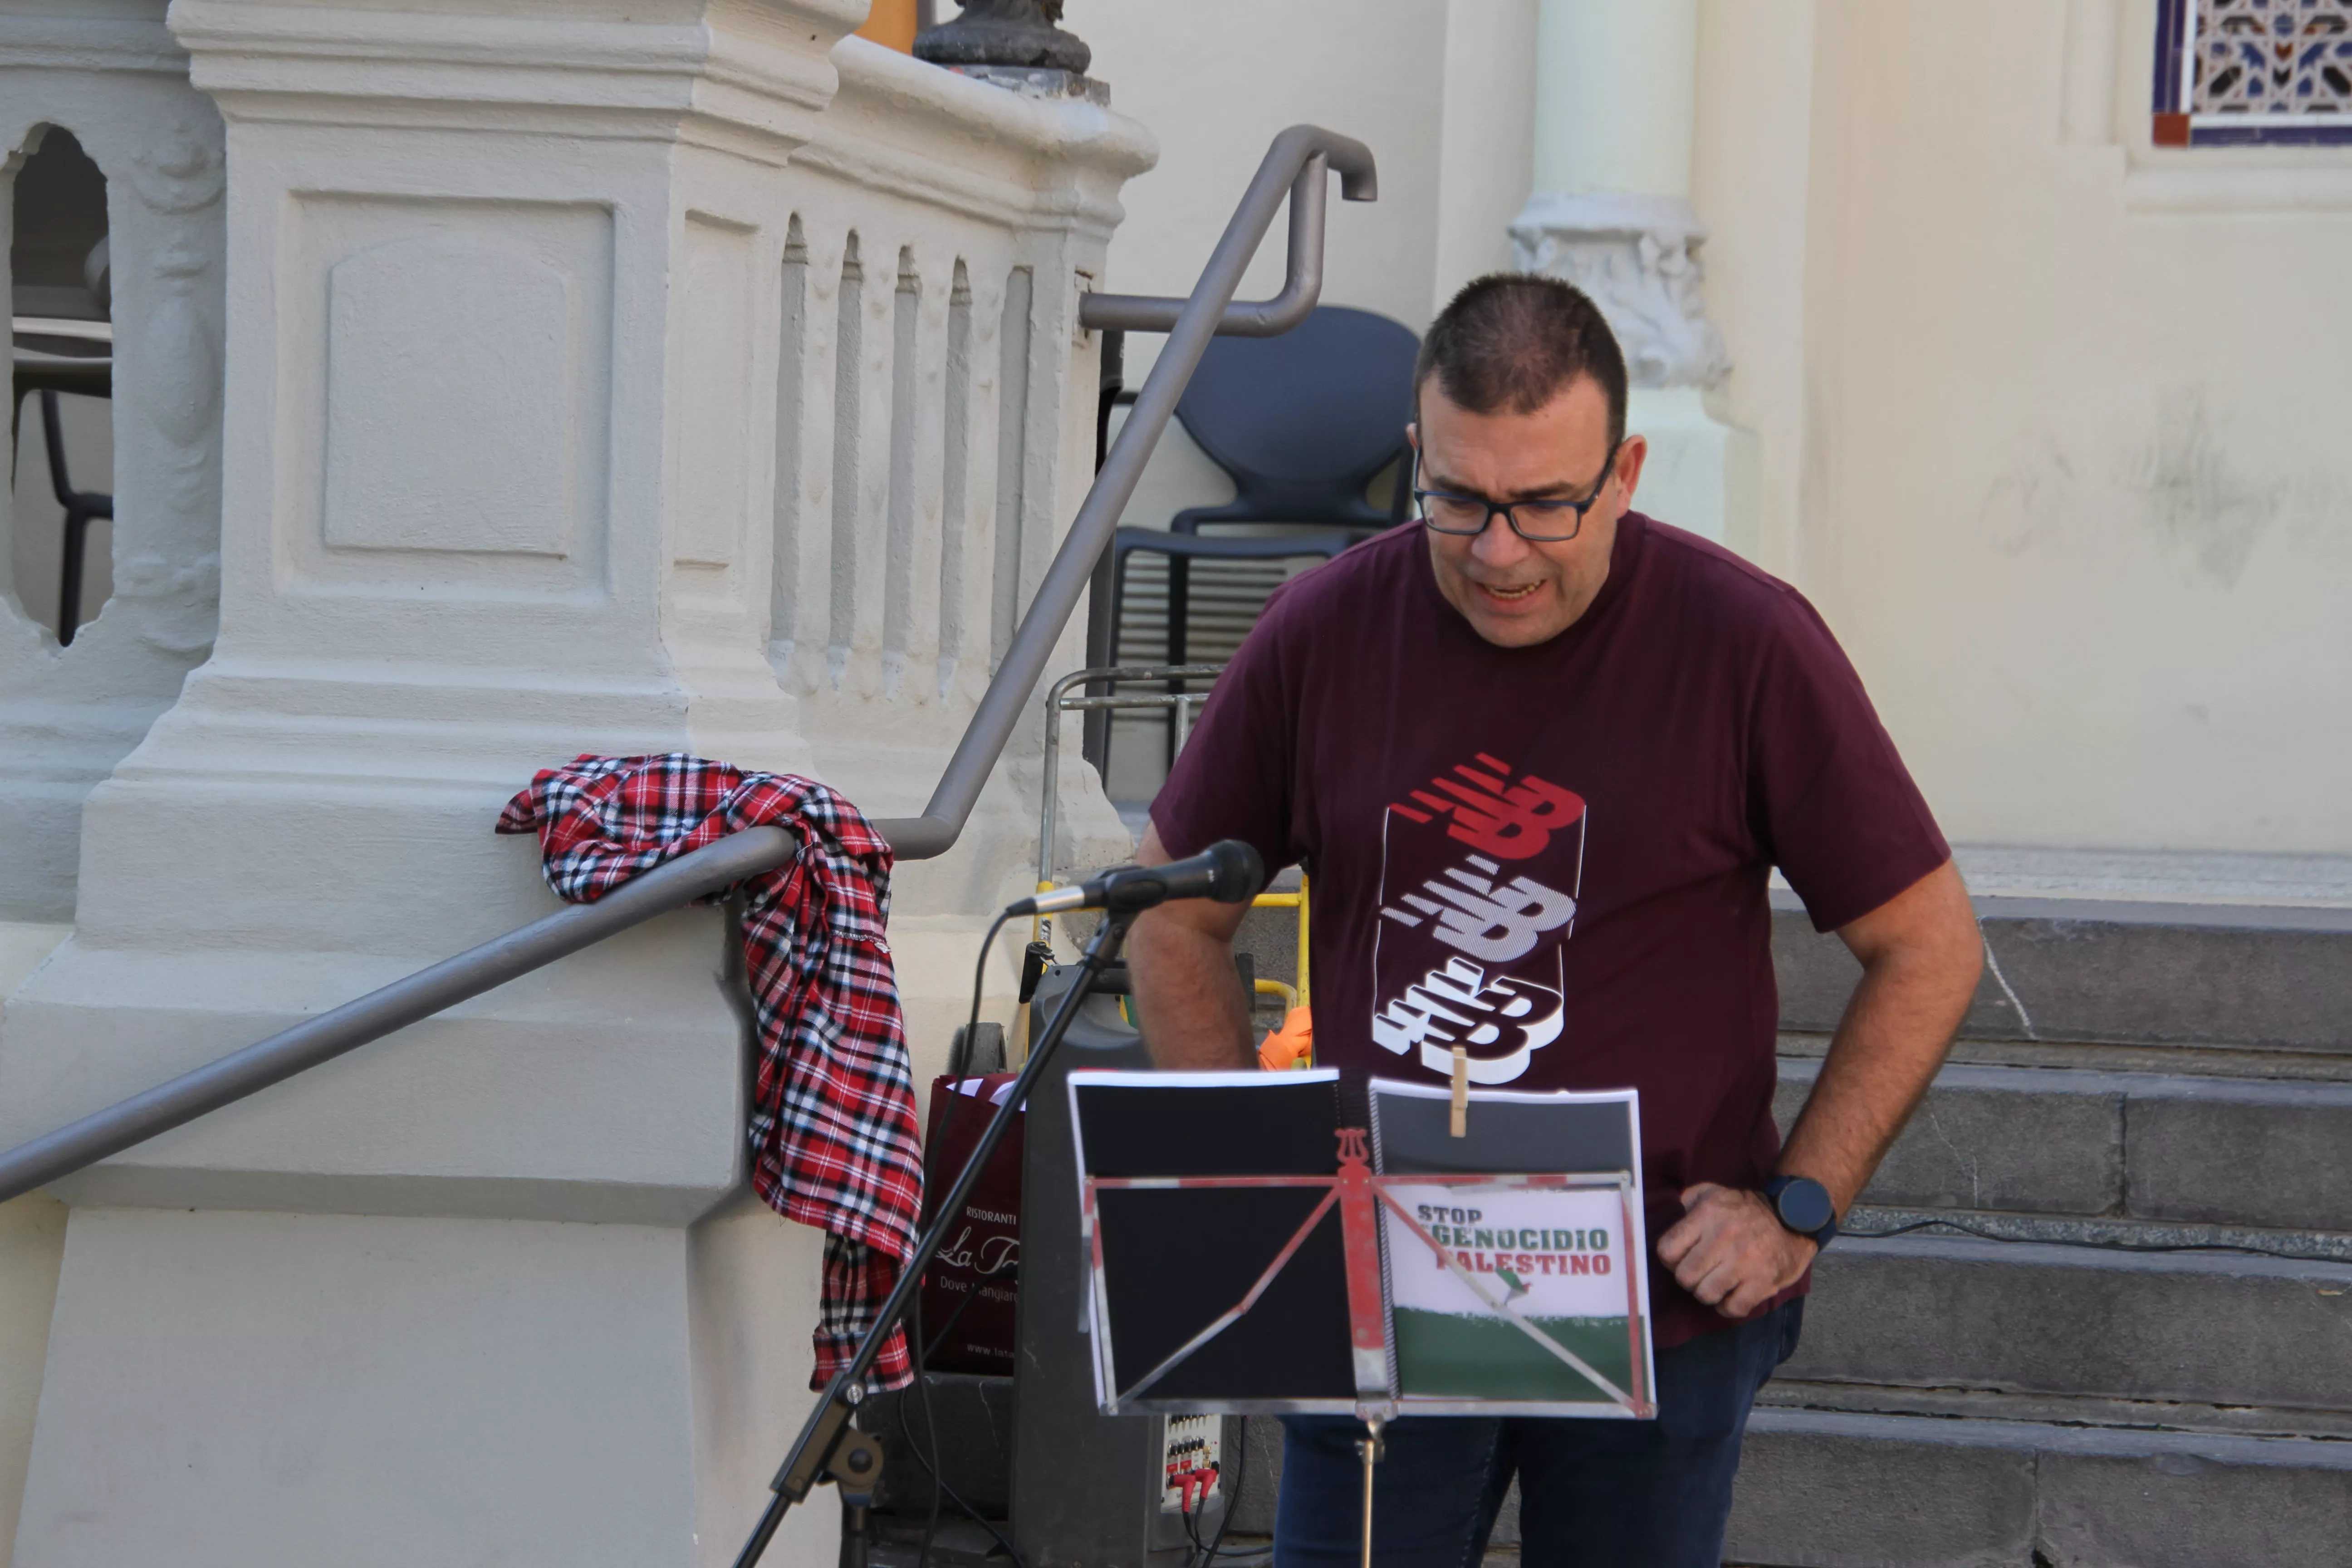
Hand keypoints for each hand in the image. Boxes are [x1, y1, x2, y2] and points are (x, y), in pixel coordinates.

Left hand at [1655, 1182, 1817, 1318]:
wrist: (1794, 1218)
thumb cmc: (1746, 1209)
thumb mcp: (1713, 1192)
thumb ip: (1687, 1200)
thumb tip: (1669, 1213)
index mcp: (1708, 1214)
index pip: (1667, 1250)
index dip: (1670, 1259)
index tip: (1681, 1258)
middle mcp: (1724, 1236)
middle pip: (1684, 1277)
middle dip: (1689, 1278)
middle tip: (1701, 1272)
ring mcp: (1744, 1261)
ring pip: (1705, 1294)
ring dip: (1708, 1293)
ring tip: (1716, 1282)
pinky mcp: (1763, 1280)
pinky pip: (1733, 1308)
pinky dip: (1729, 1306)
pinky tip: (1732, 1295)